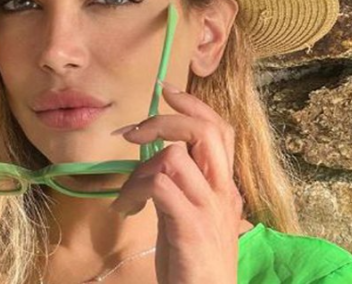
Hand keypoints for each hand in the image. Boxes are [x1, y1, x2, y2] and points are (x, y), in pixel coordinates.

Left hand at [109, 80, 242, 283]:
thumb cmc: (194, 261)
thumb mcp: (192, 215)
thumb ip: (182, 184)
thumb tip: (156, 159)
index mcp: (224, 185)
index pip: (220, 129)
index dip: (193, 104)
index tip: (165, 90)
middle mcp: (222, 191)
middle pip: (204, 130)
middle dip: (164, 120)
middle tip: (132, 133)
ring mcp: (208, 208)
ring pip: (174, 156)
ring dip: (138, 170)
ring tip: (126, 196)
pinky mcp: (190, 226)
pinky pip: (159, 185)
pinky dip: (135, 190)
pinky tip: (127, 210)